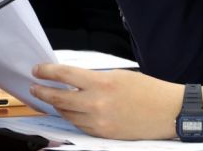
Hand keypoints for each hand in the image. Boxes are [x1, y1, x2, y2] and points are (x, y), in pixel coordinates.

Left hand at [31, 64, 183, 139]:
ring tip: (51, 98)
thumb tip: (77, 82)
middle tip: (34, 87)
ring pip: (66, 113)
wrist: (167, 112)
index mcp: (103, 83)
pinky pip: (79, 125)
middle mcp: (96, 103)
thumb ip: (97, 80)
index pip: (65, 75)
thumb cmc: (149, 90)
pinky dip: (72, 117)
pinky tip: (70, 111)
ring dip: (56, 105)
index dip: (47, 72)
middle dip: (43, 91)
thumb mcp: (122, 76)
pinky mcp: (102, 133)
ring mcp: (98, 121)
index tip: (37, 70)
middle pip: (59, 98)